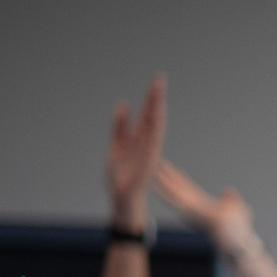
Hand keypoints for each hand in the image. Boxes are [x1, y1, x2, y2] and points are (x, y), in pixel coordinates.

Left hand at [107, 75, 166, 229]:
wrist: (121, 198)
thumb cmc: (121, 176)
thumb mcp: (116, 145)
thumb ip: (119, 126)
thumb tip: (122, 105)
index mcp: (140, 138)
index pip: (147, 114)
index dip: (151, 98)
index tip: (157, 81)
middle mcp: (147, 143)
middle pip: (153, 115)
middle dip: (156, 97)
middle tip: (160, 78)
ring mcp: (149, 151)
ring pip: (155, 125)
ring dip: (157, 108)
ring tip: (159, 91)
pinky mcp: (148, 160)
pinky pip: (153, 141)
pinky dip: (156, 127)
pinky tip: (157, 115)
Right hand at [153, 161, 256, 257]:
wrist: (242, 247)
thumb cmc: (240, 232)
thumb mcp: (238, 209)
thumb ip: (230, 198)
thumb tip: (227, 188)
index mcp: (205, 207)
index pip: (189, 189)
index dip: (180, 178)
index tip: (172, 167)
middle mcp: (198, 210)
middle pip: (179, 190)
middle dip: (168, 177)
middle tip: (155, 163)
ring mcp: (197, 214)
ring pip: (176, 195)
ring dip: (164, 184)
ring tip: (152, 171)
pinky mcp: (200, 215)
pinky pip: (181, 204)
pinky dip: (168, 195)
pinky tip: (157, 186)